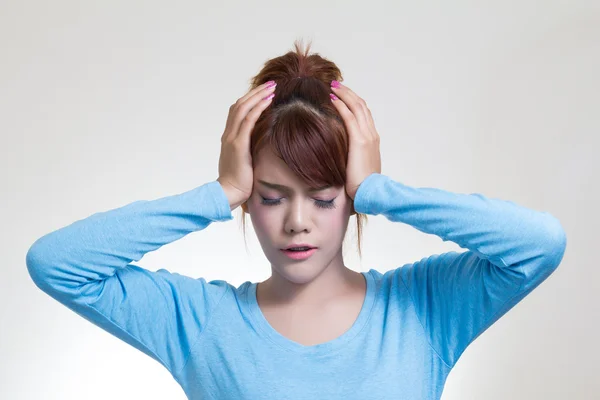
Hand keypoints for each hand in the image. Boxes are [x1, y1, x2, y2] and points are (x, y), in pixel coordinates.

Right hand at [217, 81, 276, 209]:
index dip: (250, 99)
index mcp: (229, 137)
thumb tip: (264, 144)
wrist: (228, 193)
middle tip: (270, 84)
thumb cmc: (239, 182)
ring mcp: (232, 138)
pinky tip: (268, 101)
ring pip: (243, 109)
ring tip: (271, 88)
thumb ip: (251, 150)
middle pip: (240, 105)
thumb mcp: (246, 161)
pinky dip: (258, 108)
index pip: (237, 111)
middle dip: (255, 93)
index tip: (263, 92)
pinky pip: (248, 121)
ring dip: (258, 96)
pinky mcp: (238, 145)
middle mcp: (228, 134)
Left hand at [329, 81, 380, 200]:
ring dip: (344, 94)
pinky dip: (341, 106)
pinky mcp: (360, 141)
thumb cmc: (362, 185)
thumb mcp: (357, 165)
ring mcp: (367, 136)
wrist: (370, 192)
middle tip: (335, 85)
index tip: (342, 95)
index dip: (353, 102)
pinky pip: (350, 117)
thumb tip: (339, 153)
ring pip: (357, 107)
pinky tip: (332, 99)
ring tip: (332, 86)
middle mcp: (372, 134)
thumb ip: (351, 155)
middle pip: (361, 106)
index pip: (364, 114)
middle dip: (348, 93)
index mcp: (372, 139)